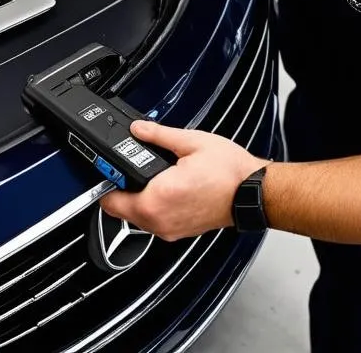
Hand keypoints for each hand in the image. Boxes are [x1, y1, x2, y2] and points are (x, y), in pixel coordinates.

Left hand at [100, 120, 269, 241]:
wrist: (255, 193)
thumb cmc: (230, 173)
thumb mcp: (190, 142)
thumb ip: (158, 135)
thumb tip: (137, 129)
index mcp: (159, 198)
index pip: (111, 200)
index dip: (106, 180)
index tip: (106, 167)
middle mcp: (161, 221)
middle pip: (121, 211)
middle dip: (120, 188)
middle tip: (125, 166)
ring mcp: (171, 230)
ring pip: (137, 218)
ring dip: (136, 198)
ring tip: (146, 174)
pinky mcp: (181, 231)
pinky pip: (154, 222)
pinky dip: (151, 206)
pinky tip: (161, 187)